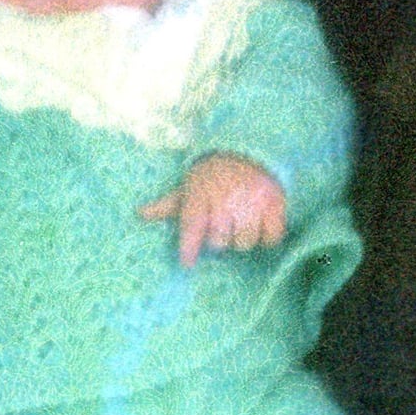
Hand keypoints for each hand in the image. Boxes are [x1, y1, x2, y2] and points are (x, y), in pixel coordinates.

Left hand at [140, 151, 287, 268]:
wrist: (248, 150)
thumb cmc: (212, 175)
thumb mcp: (189, 186)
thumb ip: (168, 205)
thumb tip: (140, 214)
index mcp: (201, 192)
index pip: (191, 226)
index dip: (188, 248)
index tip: (187, 264)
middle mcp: (226, 197)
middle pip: (220, 241)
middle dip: (220, 240)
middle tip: (223, 229)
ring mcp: (252, 200)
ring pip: (245, 242)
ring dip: (242, 238)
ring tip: (241, 224)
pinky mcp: (275, 203)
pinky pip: (271, 237)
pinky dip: (267, 236)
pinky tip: (261, 225)